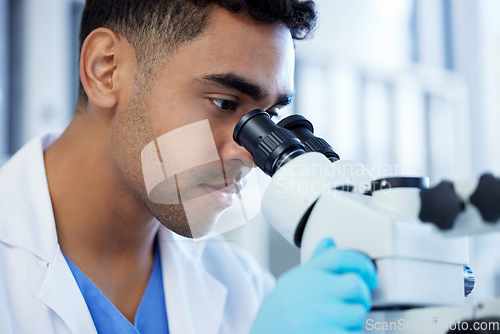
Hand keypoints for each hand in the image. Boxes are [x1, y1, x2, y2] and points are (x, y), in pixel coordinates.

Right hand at [250, 238, 377, 333]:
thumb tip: (330, 242)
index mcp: (306, 275)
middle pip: (355, 285)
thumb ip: (316, 264)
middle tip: (355, 305)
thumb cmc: (281, 313)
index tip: (369, 275)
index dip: (361, 264)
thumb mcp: (294, 283)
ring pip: (357, 314)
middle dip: (362, 298)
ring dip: (354, 323)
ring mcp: (315, 314)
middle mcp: (310, 291)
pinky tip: (333, 333)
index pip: (338, 257)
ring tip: (337, 325)